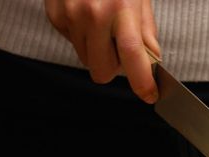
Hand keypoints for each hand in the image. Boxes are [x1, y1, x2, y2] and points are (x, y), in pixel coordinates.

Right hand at [44, 0, 159, 102]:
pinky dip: (83, 37)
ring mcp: (70, 16)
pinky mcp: (55, 16)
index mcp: (121, 9)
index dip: (142, 82)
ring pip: (87, 60)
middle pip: (102, 71)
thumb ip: (147, 34)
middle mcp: (93, 15)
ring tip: (103, 26)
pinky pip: (73, 43)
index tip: (150, 95)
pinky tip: (87, 17)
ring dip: (98, 51)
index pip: (132, 57)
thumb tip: (152, 64)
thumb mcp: (140, 0)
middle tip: (120, 51)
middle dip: (113, 69)